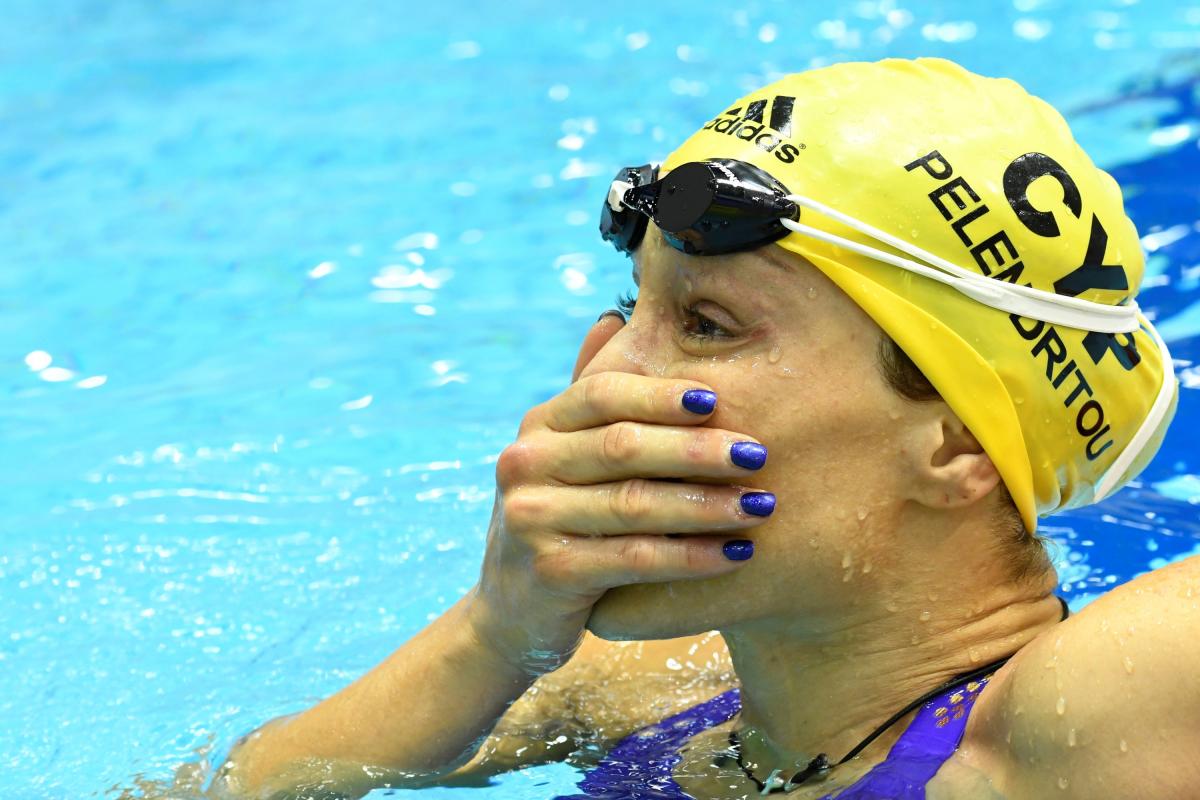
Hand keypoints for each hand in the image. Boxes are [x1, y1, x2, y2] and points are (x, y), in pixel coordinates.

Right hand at [465, 314, 772, 675]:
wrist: (514, 615)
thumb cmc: (559, 523)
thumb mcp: (564, 456)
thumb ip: (589, 396)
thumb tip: (612, 315)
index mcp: (537, 426)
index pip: (602, 393)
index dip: (661, 394)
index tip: (720, 401)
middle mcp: (525, 464)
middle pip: (623, 446)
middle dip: (698, 449)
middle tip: (759, 453)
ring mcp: (530, 519)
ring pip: (635, 504)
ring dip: (707, 505)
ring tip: (761, 506)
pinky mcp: (549, 573)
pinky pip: (635, 559)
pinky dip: (691, 555)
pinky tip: (735, 554)